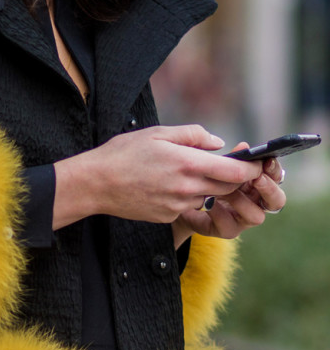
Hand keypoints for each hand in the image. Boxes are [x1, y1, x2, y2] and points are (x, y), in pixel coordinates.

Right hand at [52, 125, 262, 229]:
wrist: (96, 184)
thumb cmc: (123, 153)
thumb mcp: (157, 133)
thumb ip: (192, 135)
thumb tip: (217, 143)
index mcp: (187, 163)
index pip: (234, 171)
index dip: (250, 168)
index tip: (254, 163)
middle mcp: (187, 188)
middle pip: (226, 187)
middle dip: (232, 178)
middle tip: (224, 165)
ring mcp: (178, 205)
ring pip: (206, 196)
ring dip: (206, 186)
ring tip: (182, 172)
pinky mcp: (168, 216)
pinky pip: (188, 206)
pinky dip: (185, 195)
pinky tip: (165, 185)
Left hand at [172, 148, 286, 245]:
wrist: (179, 198)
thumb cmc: (200, 177)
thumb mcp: (215, 165)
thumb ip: (231, 158)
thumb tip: (243, 146)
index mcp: (256, 183)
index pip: (275, 177)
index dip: (274, 169)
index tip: (266, 160)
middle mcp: (254, 202)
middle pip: (277, 201)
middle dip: (269, 189)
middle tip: (257, 178)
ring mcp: (242, 219)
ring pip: (257, 217)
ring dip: (242, 201)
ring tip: (224, 190)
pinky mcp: (226, 230)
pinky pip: (230, 226)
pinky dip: (220, 213)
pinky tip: (207, 202)